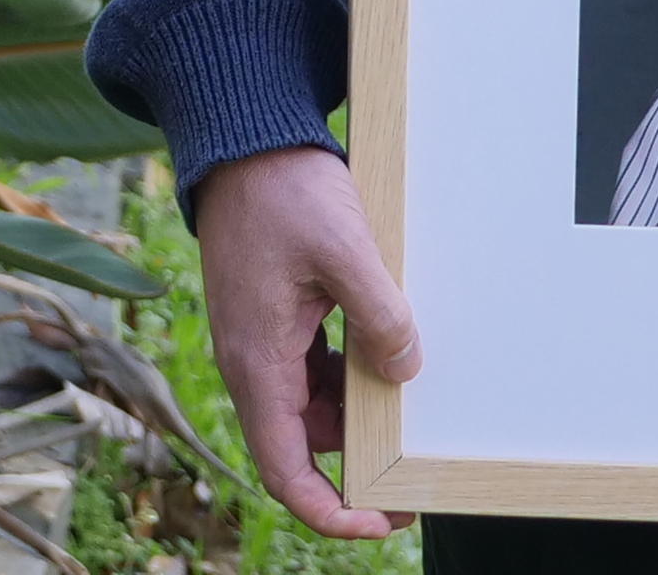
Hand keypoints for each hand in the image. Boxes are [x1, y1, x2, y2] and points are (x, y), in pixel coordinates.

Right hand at [190, 145, 422, 538]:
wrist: (242, 137)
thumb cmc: (282, 190)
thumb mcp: (344, 250)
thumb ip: (379, 314)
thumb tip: (405, 368)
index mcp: (257, 361)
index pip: (284, 471)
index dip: (331, 511)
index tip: (383, 519)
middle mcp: (252, 362)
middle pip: (300, 447)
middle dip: (354, 468)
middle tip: (414, 471)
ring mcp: (261, 340)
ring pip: (307, 410)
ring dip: (353, 419)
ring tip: (407, 412)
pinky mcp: (274, 317)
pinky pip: (309, 371)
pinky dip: (346, 380)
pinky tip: (384, 359)